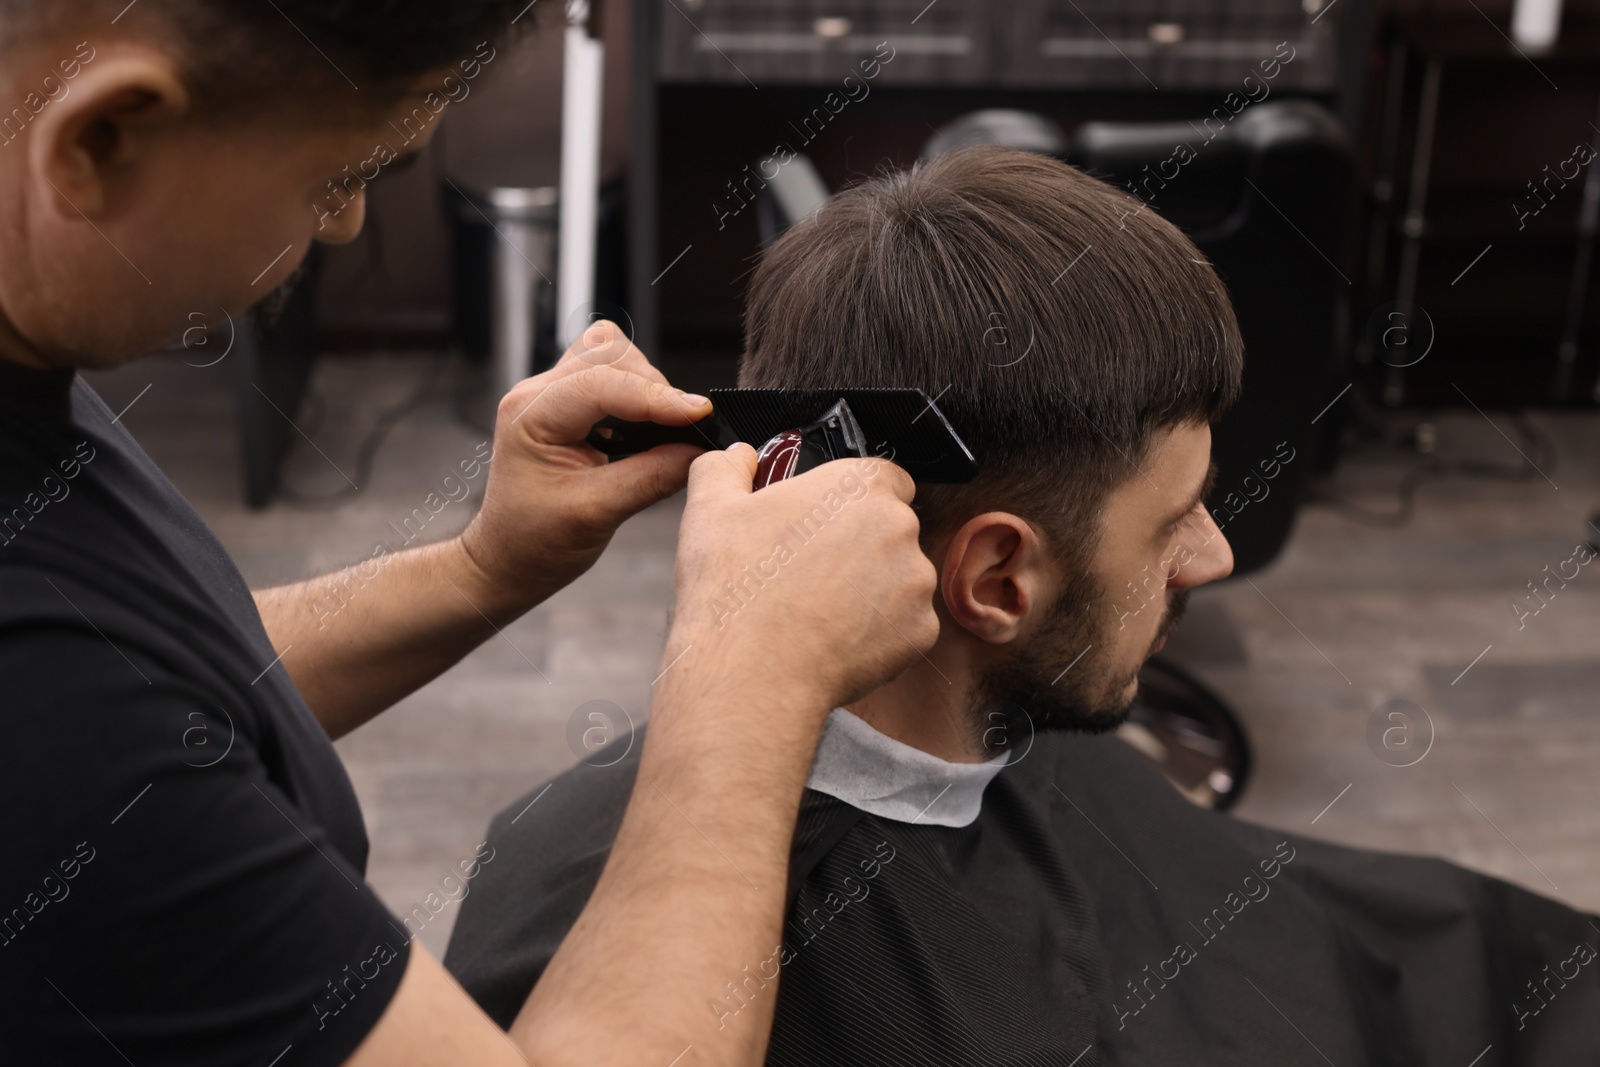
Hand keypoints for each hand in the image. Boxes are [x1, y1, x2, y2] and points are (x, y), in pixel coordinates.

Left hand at [457, 321, 709, 612]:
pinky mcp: (570, 406)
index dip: (656, 397)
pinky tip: (648, 428)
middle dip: (652, 387)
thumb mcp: (596, 514)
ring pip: (613, 356)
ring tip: (664, 429)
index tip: (699, 414)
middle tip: (681, 428)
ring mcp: (553, 396)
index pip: (602, 384)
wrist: (508, 559)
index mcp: (531, 415)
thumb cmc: (533, 541)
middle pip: (609, 353)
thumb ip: (651, 477)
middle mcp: (539, 395)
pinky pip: (613, 377)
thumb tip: (699, 451)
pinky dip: (639, 396)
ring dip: (646, 388)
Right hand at [663, 444, 939, 717]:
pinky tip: (836, 641)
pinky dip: (880, 634)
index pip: (883, 478)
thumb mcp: (710, 507)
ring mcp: (916, 582)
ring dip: (873, 591)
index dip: (853, 502)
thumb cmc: (734, 586)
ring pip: (900, 580)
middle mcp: (899, 527)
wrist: (750, 670)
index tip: (826, 524)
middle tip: (813, 573)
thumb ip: (726, 467)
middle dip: (862, 548)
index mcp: (858, 485)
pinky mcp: (920, 633)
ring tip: (820, 612)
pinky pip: (906, 626)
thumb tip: (738, 458)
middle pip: (892, 530)